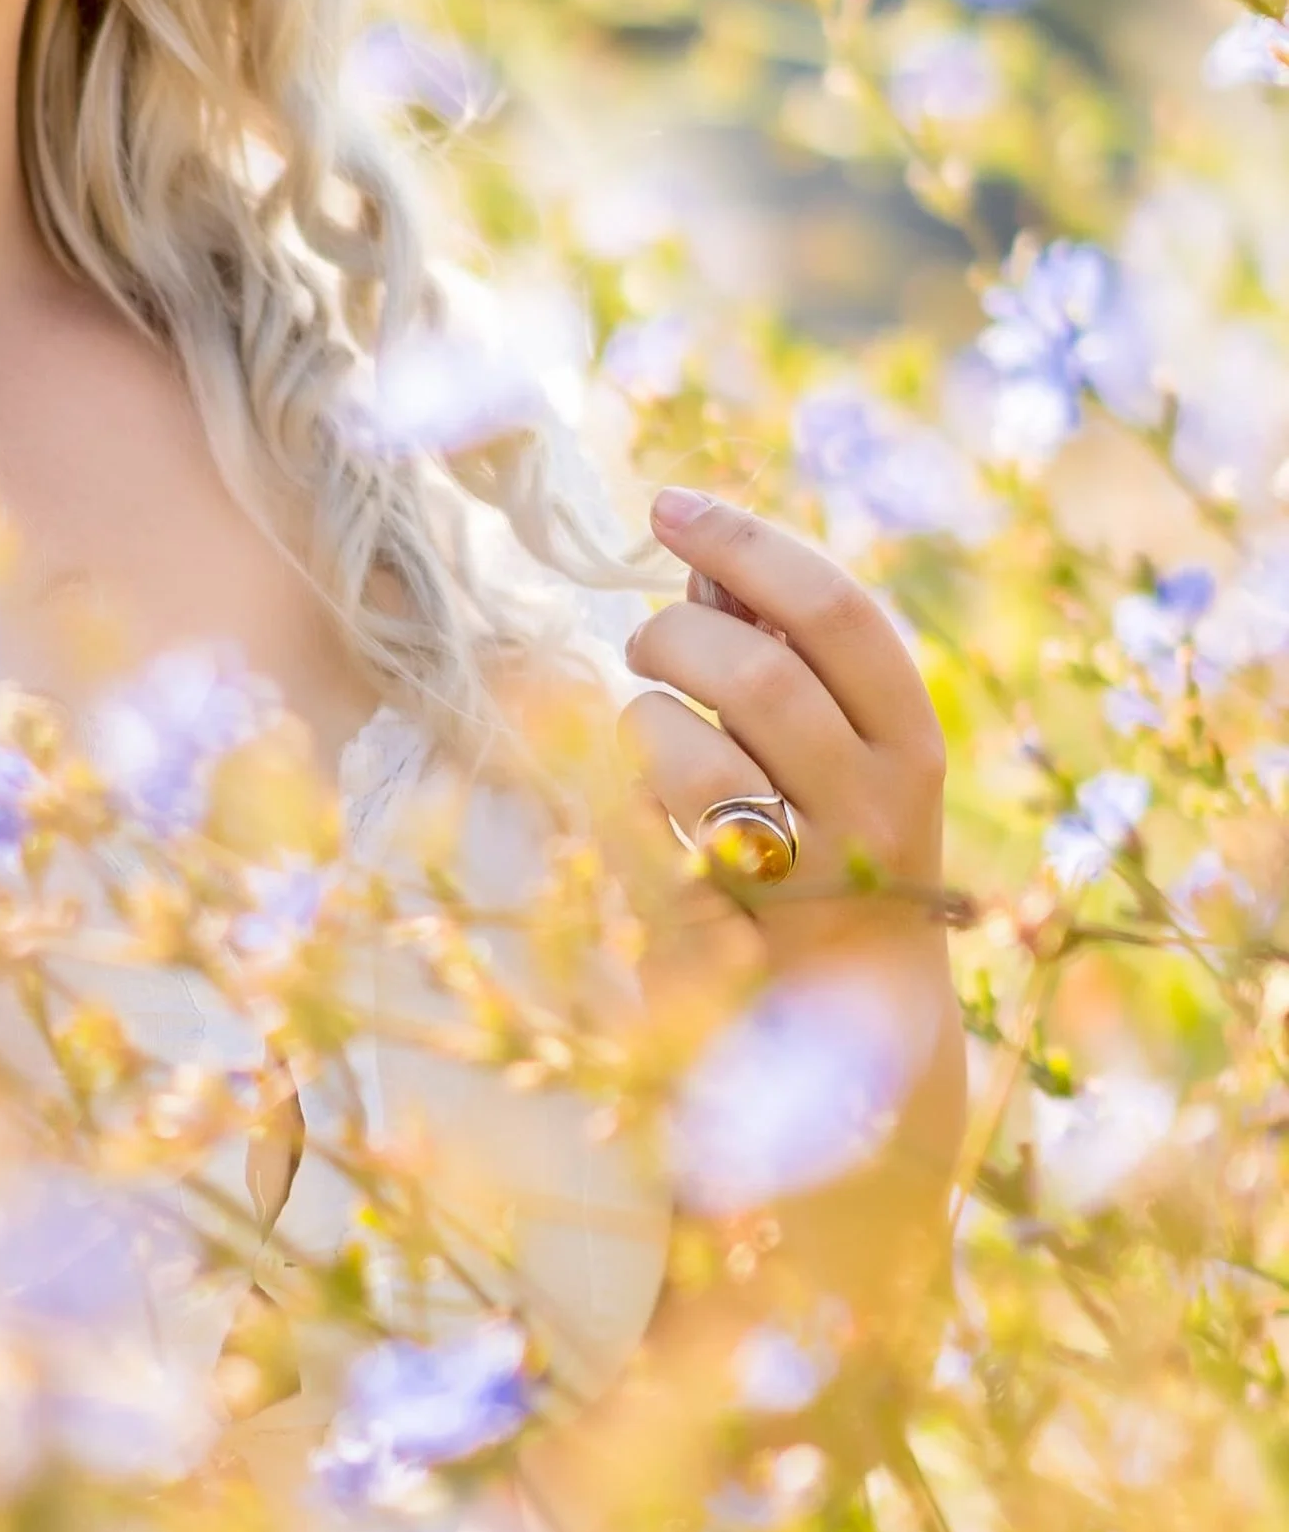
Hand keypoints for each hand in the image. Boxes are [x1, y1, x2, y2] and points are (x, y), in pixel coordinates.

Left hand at [619, 488, 948, 963]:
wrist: (856, 1025)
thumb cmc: (826, 847)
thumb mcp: (834, 753)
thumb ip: (784, 659)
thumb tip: (704, 557)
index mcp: (909, 743)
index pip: (840, 613)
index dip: (747, 543)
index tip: (668, 506)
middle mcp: (877, 814)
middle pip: (757, 676)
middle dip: (673, 635)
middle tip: (645, 645)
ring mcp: (808, 886)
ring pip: (690, 757)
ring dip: (640, 722)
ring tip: (644, 730)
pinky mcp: (731, 943)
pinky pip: (641, 838)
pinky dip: (623, 808)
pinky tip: (648, 821)